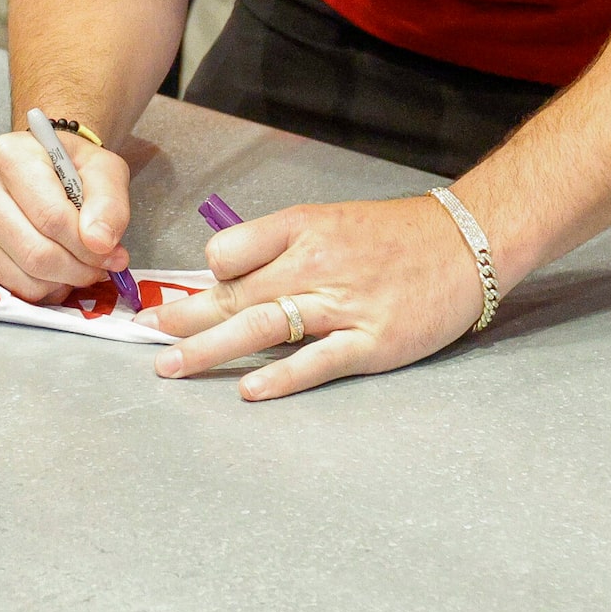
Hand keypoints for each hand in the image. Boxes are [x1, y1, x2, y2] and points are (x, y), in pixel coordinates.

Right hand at [0, 124, 130, 301]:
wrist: (43, 168)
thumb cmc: (71, 167)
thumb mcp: (104, 169)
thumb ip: (108, 202)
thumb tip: (99, 243)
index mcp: (9, 156)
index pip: (51, 217)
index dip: (87, 246)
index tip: (113, 254)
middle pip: (35, 253)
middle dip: (78, 269)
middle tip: (100, 267)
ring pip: (24, 277)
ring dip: (62, 282)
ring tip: (77, 263)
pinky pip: (11, 288)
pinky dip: (42, 288)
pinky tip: (53, 268)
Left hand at [150, 195, 487, 399]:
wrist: (466, 244)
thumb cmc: (392, 235)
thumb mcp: (328, 221)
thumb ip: (279, 246)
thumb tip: (227, 274)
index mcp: (300, 229)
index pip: (228, 252)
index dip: (209, 273)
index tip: (199, 292)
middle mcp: (314, 264)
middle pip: (233, 294)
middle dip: (183, 317)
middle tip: (144, 333)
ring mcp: (343, 306)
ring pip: (262, 326)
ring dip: (210, 348)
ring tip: (172, 365)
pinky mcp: (372, 341)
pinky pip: (318, 362)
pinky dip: (281, 376)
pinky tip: (250, 390)